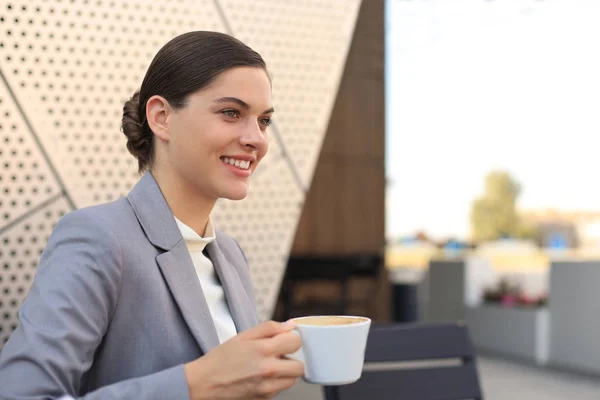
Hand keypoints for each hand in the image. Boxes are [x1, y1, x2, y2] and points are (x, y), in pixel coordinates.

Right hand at [184, 320, 303, 399]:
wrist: (204, 383)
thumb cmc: (220, 359)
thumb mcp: (243, 336)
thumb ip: (269, 328)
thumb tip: (289, 325)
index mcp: (263, 350)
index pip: (296, 342)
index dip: (290, 339)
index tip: (284, 340)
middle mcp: (269, 370)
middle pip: (300, 366)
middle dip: (293, 359)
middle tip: (280, 355)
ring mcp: (267, 388)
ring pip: (292, 380)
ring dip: (286, 372)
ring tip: (271, 366)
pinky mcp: (264, 399)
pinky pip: (279, 390)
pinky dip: (275, 383)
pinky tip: (262, 377)